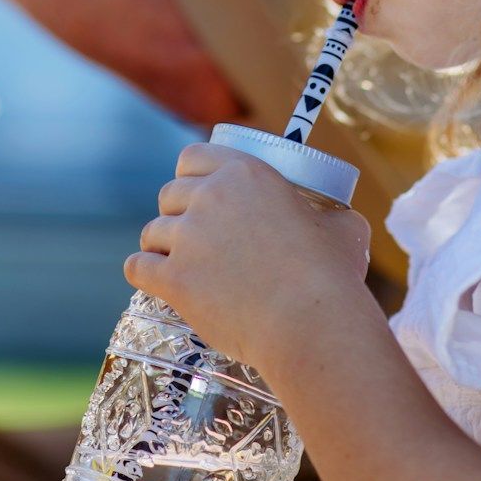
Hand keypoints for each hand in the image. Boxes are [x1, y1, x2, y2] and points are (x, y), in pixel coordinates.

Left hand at [127, 142, 373, 373]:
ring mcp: (188, 238)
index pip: (192, 156)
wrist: (311, 324)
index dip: (190, 174)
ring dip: (161, 245)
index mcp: (245, 173)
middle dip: (177, 214)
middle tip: (193, 236)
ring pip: (151, 232)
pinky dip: (143, 272)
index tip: (196, 191)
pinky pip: (137, 266)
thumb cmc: (331, 277)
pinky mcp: (174, 278)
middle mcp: (210, 197)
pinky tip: (153, 279)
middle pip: (169, 195)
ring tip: (177, 263)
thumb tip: (339, 220)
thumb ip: (332, 216)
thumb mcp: (343, 228)